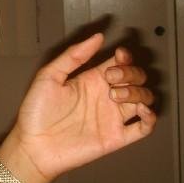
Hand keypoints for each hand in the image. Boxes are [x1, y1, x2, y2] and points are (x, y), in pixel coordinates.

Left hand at [10, 33, 155, 182]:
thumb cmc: (36, 112)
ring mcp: (112, 117)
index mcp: (91, 80)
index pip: (120, 63)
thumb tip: (97, 36)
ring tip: (116, 96)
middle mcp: (105, 96)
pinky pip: (144, 127)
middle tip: (111, 79)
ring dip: (137, 92)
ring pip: (143, 98)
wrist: (33, 145)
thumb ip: (73, 56)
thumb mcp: (49, 76)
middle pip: (136, 78)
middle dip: (130, 73)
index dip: (125, 57)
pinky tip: (140, 110)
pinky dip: (150, 117)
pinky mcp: (116, 137)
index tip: (119, 56)